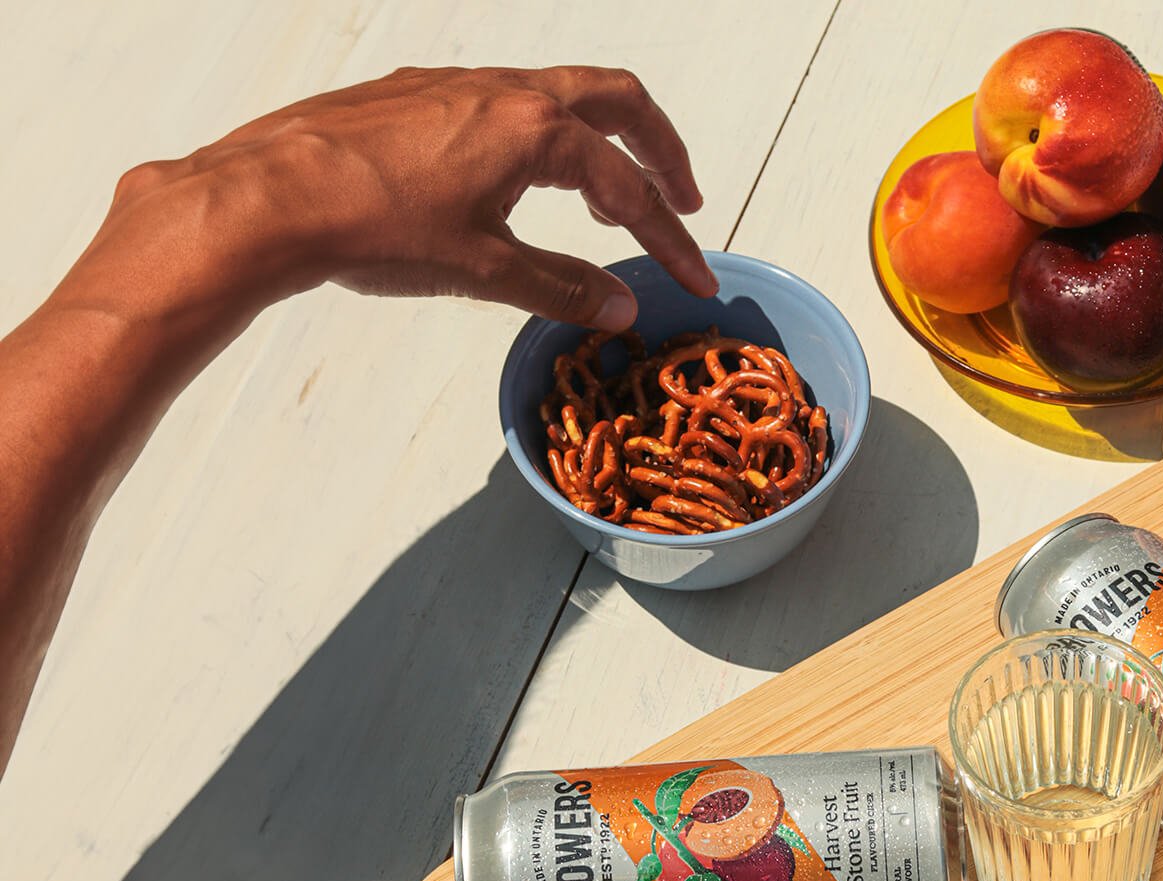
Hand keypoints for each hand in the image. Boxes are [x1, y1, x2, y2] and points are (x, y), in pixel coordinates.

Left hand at [95, 65, 714, 330]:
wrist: (266, 198)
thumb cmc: (372, 228)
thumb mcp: (485, 270)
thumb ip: (563, 288)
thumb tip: (619, 309)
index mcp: (537, 129)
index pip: (629, 191)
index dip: (668, 242)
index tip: (692, 277)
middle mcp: (504, 90)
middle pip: (616, 101)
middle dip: (659, 151)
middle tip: (680, 198)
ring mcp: (455, 86)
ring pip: (555, 94)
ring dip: (597, 140)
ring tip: (603, 197)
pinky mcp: (412, 96)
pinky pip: (500, 102)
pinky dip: (537, 138)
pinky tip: (514, 182)